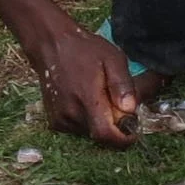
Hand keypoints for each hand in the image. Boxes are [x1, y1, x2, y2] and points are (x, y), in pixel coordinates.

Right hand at [33, 26, 136, 145]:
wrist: (51, 45)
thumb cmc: (84, 50)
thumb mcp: (112, 59)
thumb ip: (122, 85)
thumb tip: (131, 109)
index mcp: (86, 99)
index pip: (105, 135)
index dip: (123, 139)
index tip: (133, 131)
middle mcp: (70, 114)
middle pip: (100, 135)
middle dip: (114, 127)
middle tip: (117, 105)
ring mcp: (60, 119)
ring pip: (90, 133)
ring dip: (100, 123)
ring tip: (100, 99)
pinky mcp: (55, 120)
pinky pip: (78, 129)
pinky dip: (87, 121)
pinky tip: (86, 102)